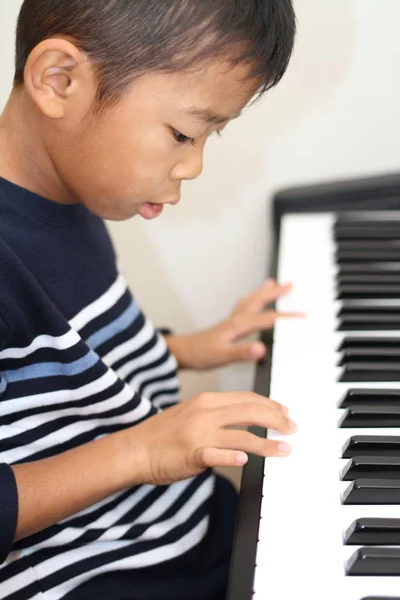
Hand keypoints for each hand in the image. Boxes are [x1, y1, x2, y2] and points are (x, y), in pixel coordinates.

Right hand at [121, 392, 296, 485]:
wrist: (135, 449)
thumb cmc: (163, 434)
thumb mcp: (191, 413)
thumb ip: (217, 415)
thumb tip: (245, 422)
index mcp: (207, 400)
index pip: (246, 398)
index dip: (270, 405)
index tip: (285, 413)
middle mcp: (205, 413)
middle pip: (250, 411)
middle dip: (277, 420)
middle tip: (292, 429)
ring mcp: (199, 433)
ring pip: (242, 435)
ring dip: (268, 443)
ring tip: (285, 449)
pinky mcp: (192, 454)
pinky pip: (217, 454)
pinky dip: (234, 456)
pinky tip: (247, 460)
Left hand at [166, 279, 303, 369]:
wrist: (181, 353)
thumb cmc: (200, 355)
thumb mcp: (223, 356)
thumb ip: (243, 352)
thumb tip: (262, 348)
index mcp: (239, 325)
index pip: (268, 318)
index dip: (287, 317)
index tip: (304, 316)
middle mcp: (236, 319)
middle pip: (259, 301)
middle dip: (275, 292)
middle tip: (290, 284)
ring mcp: (231, 321)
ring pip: (251, 301)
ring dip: (263, 292)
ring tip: (272, 283)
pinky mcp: (227, 325)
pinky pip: (244, 307)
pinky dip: (252, 300)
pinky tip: (252, 303)